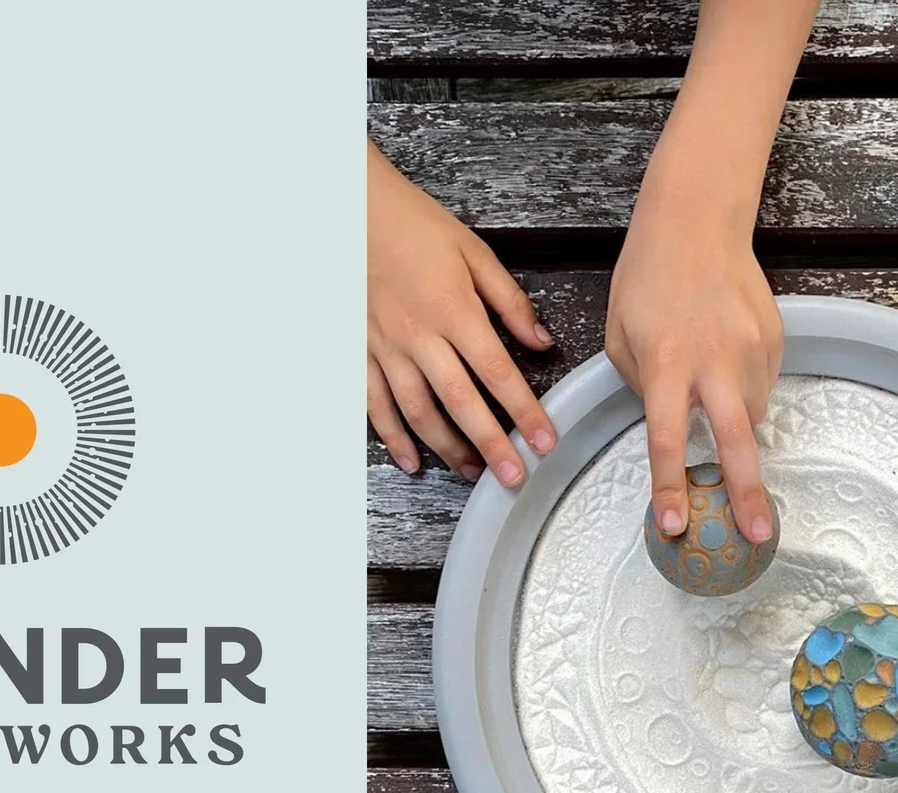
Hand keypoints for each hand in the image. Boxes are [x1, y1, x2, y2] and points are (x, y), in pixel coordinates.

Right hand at [368, 141, 556, 485]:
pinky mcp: (359, 353)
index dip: (524, 412)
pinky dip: (393, 437)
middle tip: (512, 477)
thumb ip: (509, 302)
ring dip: (446, 448)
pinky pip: (375, 405)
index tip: (544, 441)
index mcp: (455, 311)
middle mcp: (420, 337)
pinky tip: (411, 461)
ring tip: (471, 472)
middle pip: (460, 403)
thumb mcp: (474, 253)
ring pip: (418, 412)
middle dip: (490, 446)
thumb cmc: (414, 226)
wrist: (353, 211)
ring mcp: (386, 350)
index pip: (498, 373)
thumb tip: (541, 342)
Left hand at [604, 174, 782, 542]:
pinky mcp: (776, 339)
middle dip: (748, 493)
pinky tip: (726, 361)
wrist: (696, 222)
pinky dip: (745, 389)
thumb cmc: (646, 279)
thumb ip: (643, 388)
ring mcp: (752, 348)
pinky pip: (762, 384)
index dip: (670, 487)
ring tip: (716, 395)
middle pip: (737, 440)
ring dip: (736, 426)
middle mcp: (714, 360)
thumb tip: (670, 425)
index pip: (666, 439)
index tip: (675, 525)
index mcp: (666, 364)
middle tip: (756, 535)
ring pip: (752, 413)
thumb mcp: (620, 338)